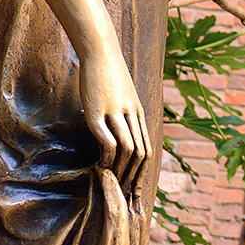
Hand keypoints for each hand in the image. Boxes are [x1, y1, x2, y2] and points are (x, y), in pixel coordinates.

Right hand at [79, 46, 149, 190]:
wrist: (100, 50)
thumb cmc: (108, 72)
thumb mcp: (123, 93)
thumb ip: (124, 111)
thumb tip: (119, 128)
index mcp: (139, 112)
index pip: (148, 148)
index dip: (142, 172)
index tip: (135, 189)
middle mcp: (132, 114)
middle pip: (141, 153)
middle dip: (133, 177)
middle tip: (123, 194)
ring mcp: (115, 113)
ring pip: (128, 149)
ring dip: (119, 170)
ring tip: (109, 181)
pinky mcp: (97, 112)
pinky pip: (108, 140)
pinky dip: (106, 157)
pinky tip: (99, 165)